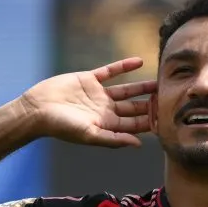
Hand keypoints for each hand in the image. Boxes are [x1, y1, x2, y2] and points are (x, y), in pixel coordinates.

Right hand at [19, 57, 155, 147]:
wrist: (37, 110)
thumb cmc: (61, 127)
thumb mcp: (89, 135)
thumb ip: (113, 139)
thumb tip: (138, 144)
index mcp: (107, 126)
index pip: (134, 124)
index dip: (151, 121)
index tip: (168, 116)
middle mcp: (105, 111)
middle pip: (134, 108)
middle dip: (150, 104)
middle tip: (170, 97)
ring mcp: (98, 94)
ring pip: (126, 90)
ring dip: (142, 86)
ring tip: (159, 81)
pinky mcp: (89, 79)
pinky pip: (110, 72)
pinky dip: (124, 67)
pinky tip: (139, 62)